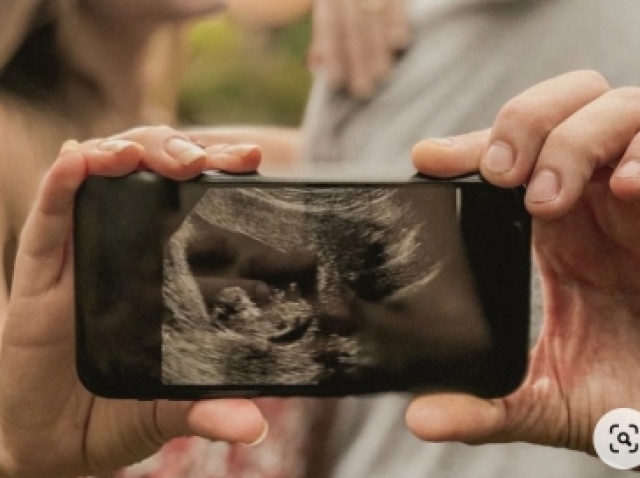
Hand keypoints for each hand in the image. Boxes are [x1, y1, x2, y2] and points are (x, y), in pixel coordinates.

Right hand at [0, 126, 266, 476]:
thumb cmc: (119, 412)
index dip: (217, 173)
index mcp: (165, 272)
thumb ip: (207, 411)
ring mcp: (81, 259)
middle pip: (150, 178)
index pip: (193, 204)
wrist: (54, 443)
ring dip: (120, 153)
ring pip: (98, 183)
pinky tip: (76, 161)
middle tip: (201, 161)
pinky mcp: (38, 279)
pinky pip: (46, 223)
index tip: (250, 159)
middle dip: (175, 152)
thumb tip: (256, 426)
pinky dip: (59, 187)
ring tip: (140, 153)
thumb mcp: (170, 409)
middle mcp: (125, 253)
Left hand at [308, 0, 409, 97]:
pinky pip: (397, 2)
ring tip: (383, 76)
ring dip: (379, 48)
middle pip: (353, 25)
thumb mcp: (328, 6)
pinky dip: (398, 22)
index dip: (332, 55)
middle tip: (364, 91)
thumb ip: (323, 37)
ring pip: (375, 14)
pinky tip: (399, 45)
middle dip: (358, 59)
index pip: (330, 26)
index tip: (336, 83)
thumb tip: (316, 65)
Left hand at [407, 70, 639, 454]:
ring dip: (577, 138)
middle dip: (526, 121)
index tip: (427, 159)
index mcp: (555, 230)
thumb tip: (422, 418)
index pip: (508, 159)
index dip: (470, 146)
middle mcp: (598, 201)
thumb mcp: (549, 402)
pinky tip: (628, 187)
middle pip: (563, 105)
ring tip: (549, 197)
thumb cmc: (626, 399)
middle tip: (501, 176)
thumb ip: (486, 407)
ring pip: (617, 108)